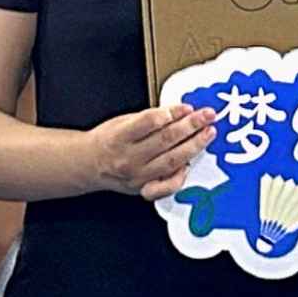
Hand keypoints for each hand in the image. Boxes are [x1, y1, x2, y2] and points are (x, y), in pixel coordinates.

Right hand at [85, 104, 212, 202]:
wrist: (89, 165)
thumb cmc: (108, 140)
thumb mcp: (123, 120)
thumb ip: (149, 117)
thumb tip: (179, 112)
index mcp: (119, 136)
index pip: (149, 122)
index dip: (171, 113)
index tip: (187, 107)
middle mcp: (128, 158)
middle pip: (165, 140)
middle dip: (191, 126)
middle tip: (207, 116)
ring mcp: (138, 176)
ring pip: (172, 160)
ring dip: (194, 145)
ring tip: (208, 133)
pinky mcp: (144, 189)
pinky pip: (168, 185)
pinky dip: (182, 174)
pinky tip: (191, 162)